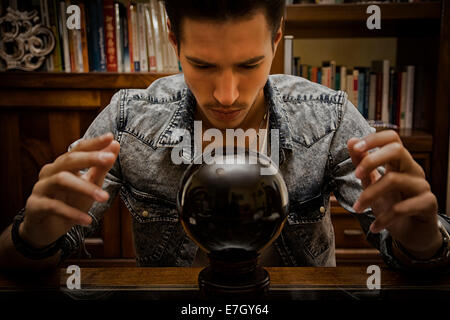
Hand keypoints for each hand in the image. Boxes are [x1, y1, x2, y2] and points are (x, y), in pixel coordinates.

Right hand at [20, 133, 119, 247]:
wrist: (46, 229)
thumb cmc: (70, 202)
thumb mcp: (89, 184)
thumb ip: (101, 167)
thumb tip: (115, 144)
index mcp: (62, 165)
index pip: (78, 149)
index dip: (93, 143)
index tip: (110, 137)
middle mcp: (50, 172)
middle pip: (68, 160)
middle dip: (90, 158)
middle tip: (110, 159)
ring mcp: (40, 188)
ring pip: (61, 181)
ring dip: (85, 188)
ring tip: (104, 197)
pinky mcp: (35, 206)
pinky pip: (54, 207)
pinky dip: (72, 213)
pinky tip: (87, 220)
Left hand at [347, 130, 441, 257]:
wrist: (412, 234)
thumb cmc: (392, 205)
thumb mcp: (372, 184)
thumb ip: (362, 164)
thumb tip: (351, 141)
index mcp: (399, 162)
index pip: (392, 138)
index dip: (373, 139)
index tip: (354, 148)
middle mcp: (412, 170)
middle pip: (397, 150)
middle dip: (371, 160)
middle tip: (356, 175)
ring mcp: (422, 186)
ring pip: (394, 180)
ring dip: (370, 195)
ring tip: (358, 208)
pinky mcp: (428, 204)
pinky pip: (403, 207)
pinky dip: (384, 218)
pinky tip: (375, 226)